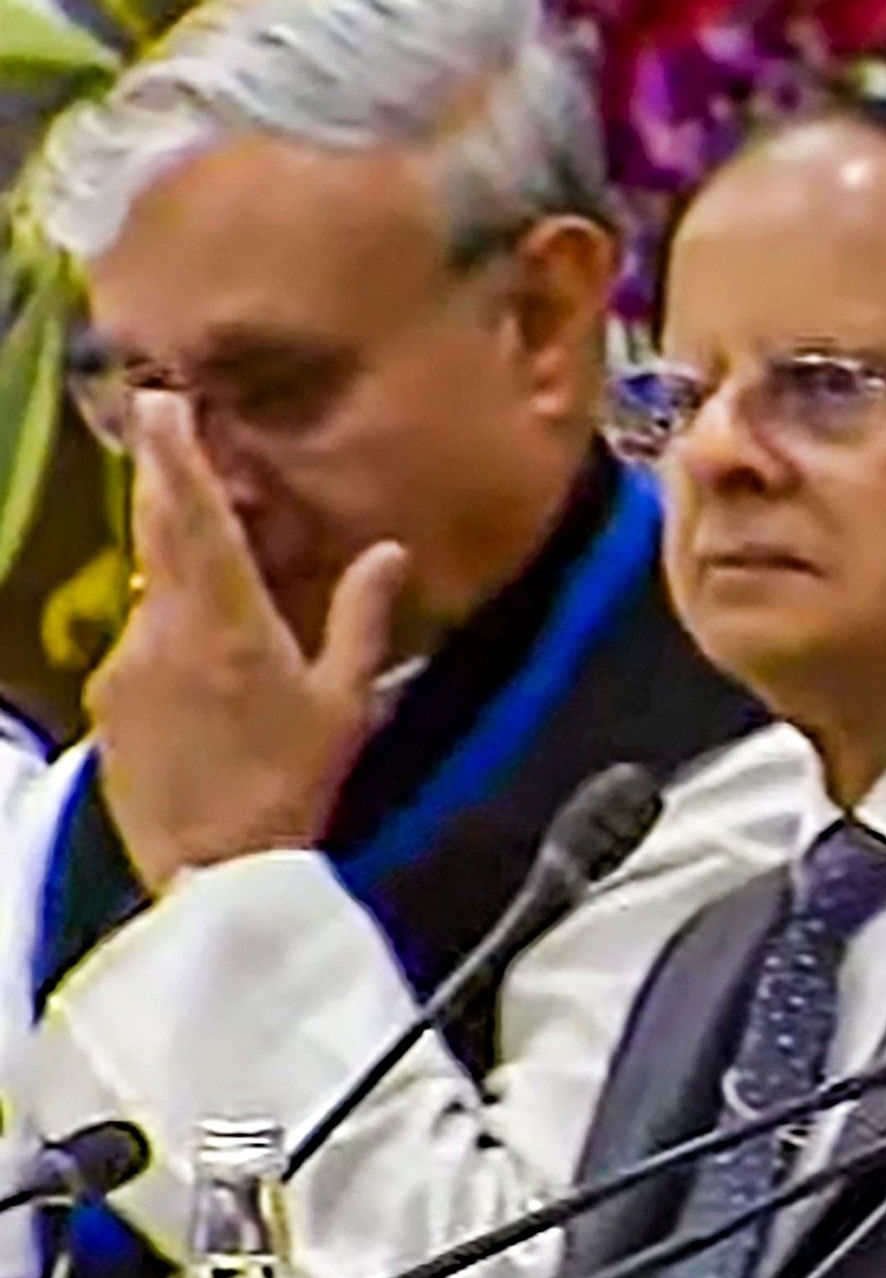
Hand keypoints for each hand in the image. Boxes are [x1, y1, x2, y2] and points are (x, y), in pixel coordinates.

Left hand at [84, 392, 406, 886]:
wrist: (209, 876)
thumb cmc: (293, 789)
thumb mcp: (346, 706)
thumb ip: (362, 621)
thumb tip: (388, 553)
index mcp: (228, 621)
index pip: (194, 516)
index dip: (176, 454)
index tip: (162, 402)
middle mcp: (163, 629)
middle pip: (156, 535)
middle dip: (162, 482)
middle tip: (162, 430)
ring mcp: (124, 664)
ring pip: (152, 595)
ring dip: (177, 575)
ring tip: (214, 577)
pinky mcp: (106, 701)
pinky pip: (140, 646)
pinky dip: (167, 637)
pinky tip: (201, 672)